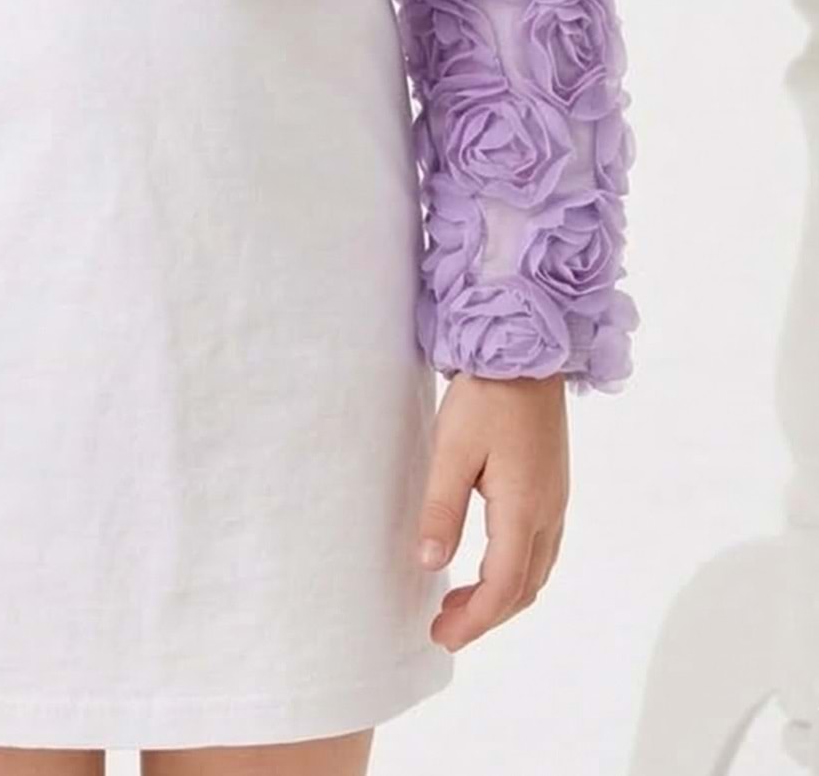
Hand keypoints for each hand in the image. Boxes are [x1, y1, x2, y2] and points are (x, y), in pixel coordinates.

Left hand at [415, 371, 568, 650]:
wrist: (527, 350)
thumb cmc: (486, 396)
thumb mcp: (452, 449)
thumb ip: (441, 509)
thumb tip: (429, 564)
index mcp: (524, 510)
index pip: (502, 587)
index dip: (474, 620)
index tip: (441, 636)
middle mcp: (548, 512)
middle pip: (524, 587)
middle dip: (486, 616)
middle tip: (444, 626)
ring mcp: (556, 499)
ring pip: (536, 570)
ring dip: (501, 595)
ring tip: (460, 602)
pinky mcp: (553, 485)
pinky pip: (540, 548)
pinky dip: (514, 571)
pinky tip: (487, 563)